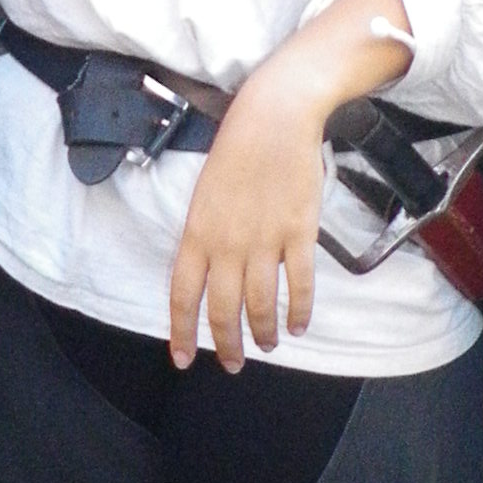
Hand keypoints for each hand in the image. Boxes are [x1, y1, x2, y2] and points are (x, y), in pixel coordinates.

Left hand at [167, 60, 328, 368]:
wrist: (273, 118)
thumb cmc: (235, 152)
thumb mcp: (204, 196)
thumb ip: (204, 238)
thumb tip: (208, 277)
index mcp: (197, 233)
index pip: (183, 296)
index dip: (182, 333)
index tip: (184, 360)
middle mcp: (228, 244)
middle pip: (224, 310)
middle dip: (227, 345)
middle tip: (233, 364)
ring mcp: (265, 240)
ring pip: (261, 304)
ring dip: (264, 333)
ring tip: (268, 345)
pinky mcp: (299, 233)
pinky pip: (299, 284)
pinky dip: (300, 311)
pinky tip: (299, 325)